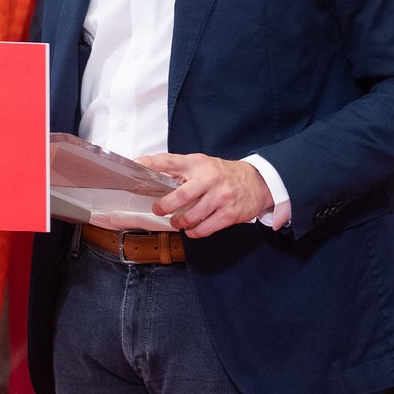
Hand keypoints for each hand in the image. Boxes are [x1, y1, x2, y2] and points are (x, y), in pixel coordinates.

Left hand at [139, 153, 271, 237]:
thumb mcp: (203, 165)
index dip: (150, 163)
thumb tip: (155, 180)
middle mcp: (209, 178)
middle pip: (179, 195)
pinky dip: (194, 232)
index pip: (170, 161)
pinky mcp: (229, 214)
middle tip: (159, 209)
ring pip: (190, 217)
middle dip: (164, 206)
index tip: (135, 164)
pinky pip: (203, 229)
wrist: (258, 182)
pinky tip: (193, 228)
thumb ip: (182, 172)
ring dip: (180, 222)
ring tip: (178, 221)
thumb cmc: (224, 175)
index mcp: (198, 164)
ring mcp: (221, 197)